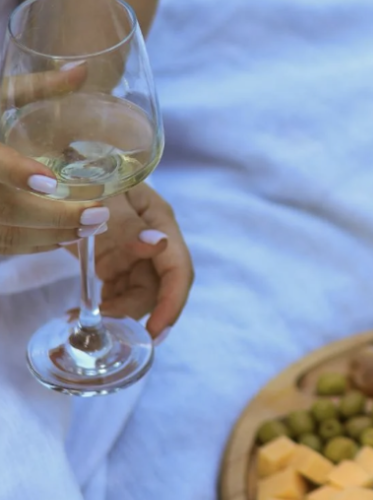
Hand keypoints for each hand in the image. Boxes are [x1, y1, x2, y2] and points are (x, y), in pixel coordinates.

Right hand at [0, 65, 109, 253]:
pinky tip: (65, 238)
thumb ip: (34, 88)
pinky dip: (34, 245)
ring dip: (52, 236)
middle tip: (100, 214)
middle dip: (54, 217)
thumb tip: (83, 69)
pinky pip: (1, 247)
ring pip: (6, 236)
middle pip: (5, 210)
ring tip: (93, 227)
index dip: (15, 173)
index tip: (50, 180)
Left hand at [88, 183, 193, 339]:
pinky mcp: (118, 262)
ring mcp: (135, 253)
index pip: (178, 269)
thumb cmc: (89, 174)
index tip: (156, 331)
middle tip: (100, 322)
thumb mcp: (107, 195)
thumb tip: (158, 244)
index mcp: (159, 221)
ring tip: (80, 317)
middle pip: (158, 288)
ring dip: (117, 312)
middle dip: (134, 311)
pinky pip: (119, 291)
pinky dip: (104, 305)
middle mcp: (153, 241)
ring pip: (139, 295)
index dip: (173, 302)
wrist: (68, 168)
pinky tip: (78, 312)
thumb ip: (129, 222)